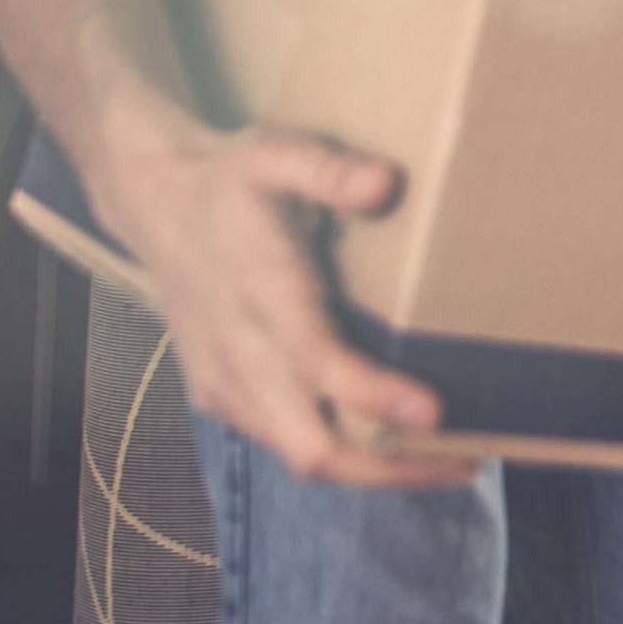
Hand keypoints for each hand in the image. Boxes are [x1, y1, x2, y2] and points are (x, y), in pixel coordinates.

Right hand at [83, 98, 470, 488]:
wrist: (155, 204)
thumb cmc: (230, 180)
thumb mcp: (276, 152)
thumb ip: (328, 168)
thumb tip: (383, 182)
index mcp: (259, 290)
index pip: (315, 362)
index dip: (372, 396)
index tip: (434, 412)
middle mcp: (237, 350)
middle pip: (310, 445)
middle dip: (388, 468)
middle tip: (467, 463)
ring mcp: (223, 382)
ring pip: (299, 456)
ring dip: (373, 471)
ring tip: (449, 462)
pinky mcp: (218, 396)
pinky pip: (281, 443)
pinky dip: (338, 456)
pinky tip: (391, 446)